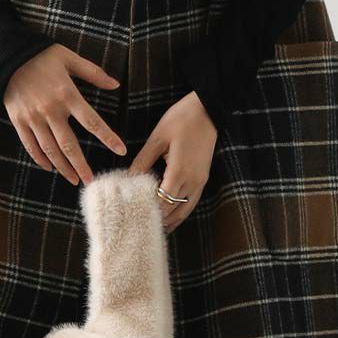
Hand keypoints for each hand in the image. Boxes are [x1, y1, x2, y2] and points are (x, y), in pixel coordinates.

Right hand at [2, 44, 126, 182]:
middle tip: (90, 180)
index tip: (120, 150)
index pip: (92, 121)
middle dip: (81, 165)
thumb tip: (116, 85)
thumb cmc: (42, 56)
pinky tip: (50, 167)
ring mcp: (33, 117)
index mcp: (67, 95)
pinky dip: (40, 158)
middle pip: (69, 144)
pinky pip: (30, 145)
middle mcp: (50, 110)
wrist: (7, 56)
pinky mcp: (19, 121)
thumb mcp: (70, 58)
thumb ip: (93, 73)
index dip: (108, 137)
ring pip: (50, 149)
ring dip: (63, 167)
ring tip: (73, 179)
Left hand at [125, 90, 216, 232]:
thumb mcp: (158, 138)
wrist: (208, 109)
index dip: (148, 210)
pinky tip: (170, 215)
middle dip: (157, 218)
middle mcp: (192, 181)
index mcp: (179, 171)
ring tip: (153, 227)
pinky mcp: (203, 178)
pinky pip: (191, 202)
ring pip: (185, 210)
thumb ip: (143, 161)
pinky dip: (180, 211)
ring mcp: (200, 181)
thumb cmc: (182, 119)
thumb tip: (128, 178)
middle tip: (139, 225)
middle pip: (173, 210)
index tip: (133, 214)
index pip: (162, 201)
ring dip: (170, 219)